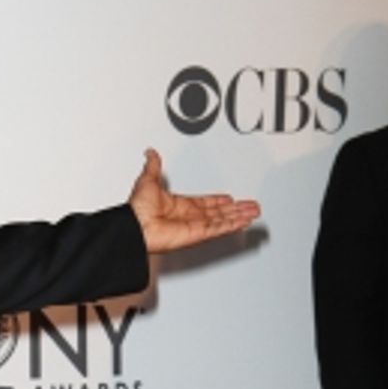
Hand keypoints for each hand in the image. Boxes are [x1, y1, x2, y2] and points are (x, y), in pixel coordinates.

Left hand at [128, 148, 260, 252]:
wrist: (133, 227)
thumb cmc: (135, 210)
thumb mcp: (147, 181)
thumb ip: (153, 166)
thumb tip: (150, 153)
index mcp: (178, 205)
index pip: (205, 202)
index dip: (218, 200)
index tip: (229, 199)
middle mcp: (188, 217)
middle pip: (218, 212)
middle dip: (236, 209)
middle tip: (250, 206)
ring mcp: (193, 226)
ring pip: (222, 220)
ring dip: (239, 216)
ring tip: (254, 212)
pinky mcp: (197, 234)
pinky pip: (218, 229)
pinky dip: (232, 225)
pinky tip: (243, 222)